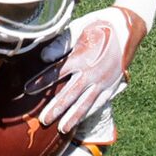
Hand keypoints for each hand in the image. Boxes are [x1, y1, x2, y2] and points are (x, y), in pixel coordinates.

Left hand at [35, 7, 139, 132]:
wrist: (128, 28)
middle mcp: (92, 72)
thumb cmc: (99, 26)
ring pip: (86, 103)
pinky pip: (100, 102)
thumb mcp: (79, 28)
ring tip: (62, 129)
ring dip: (73, 117)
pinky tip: (80, 120)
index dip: (41, 82)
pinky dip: (89, 112)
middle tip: (43, 120)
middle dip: (56, 108)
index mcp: (82, 57)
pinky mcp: (112, 85)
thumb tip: (44, 57)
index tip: (27, 90)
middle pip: (70, 94)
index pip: (57, 72)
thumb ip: (61, 43)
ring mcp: (104, 81)